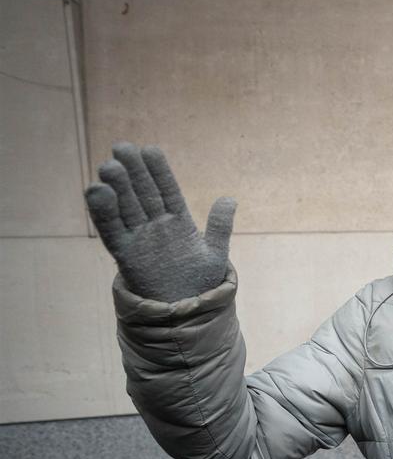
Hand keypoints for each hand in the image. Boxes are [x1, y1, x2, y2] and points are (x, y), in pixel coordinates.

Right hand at [84, 142, 235, 301]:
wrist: (186, 310)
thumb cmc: (201, 281)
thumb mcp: (215, 254)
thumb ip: (220, 226)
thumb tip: (229, 198)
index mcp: (178, 221)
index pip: (167, 190)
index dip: (159, 171)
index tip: (150, 149)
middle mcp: (156, 226)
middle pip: (143, 194)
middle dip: (134, 172)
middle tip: (122, 148)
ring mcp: (140, 239)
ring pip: (126, 209)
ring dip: (117, 188)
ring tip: (109, 167)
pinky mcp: (125, 255)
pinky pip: (113, 231)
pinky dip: (104, 214)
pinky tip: (96, 192)